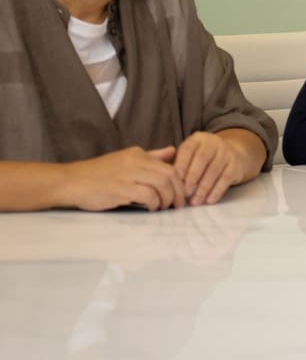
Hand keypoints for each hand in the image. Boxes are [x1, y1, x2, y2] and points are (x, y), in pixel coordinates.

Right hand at [61, 146, 184, 211]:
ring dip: (167, 199)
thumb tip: (173, 151)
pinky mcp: (120, 189)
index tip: (181, 194)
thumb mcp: (126, 160)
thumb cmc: (98, 174)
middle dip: (178, 192)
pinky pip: (148, 195)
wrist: (70, 182)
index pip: (169, 166)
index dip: (179, 182)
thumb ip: (150, 156)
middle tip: (179, 204)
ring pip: (161, 185)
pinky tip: (151, 208)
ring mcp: (128, 175)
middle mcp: (136, 161)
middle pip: (170, 175)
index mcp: (138, 154)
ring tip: (164, 208)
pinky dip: (154, 203)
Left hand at [173, 131, 249, 205]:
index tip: (174, 181)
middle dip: (192, 178)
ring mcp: (226, 152)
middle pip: (202, 159)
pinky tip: (209, 200)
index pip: (188, 150)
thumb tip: (162, 175)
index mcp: (198, 139)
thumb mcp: (190, 155)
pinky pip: (226, 178)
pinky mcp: (236, 164)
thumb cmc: (203, 159)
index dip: (181, 166)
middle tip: (184, 193)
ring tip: (195, 201)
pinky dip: (217, 190)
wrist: (233, 154)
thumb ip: (175, 162)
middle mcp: (213, 142)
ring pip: (214, 170)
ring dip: (204, 188)